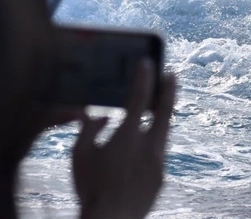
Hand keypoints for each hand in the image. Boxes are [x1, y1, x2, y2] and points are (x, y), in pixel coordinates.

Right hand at [73, 61, 176, 218]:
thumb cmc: (89, 188)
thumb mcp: (80, 155)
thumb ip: (89, 129)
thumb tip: (101, 115)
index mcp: (128, 136)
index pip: (139, 98)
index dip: (143, 78)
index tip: (148, 62)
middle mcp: (149, 147)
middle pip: (165, 111)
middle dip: (168, 90)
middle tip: (170, 73)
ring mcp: (158, 163)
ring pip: (164, 133)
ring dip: (161, 118)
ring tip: (156, 107)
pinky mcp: (160, 178)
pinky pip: (158, 155)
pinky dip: (152, 145)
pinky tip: (142, 147)